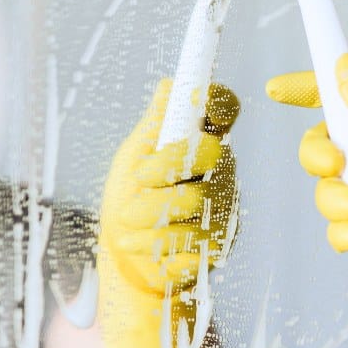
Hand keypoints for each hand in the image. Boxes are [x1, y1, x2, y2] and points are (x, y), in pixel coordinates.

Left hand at [97, 79, 238, 347]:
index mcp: (200, 141)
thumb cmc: (127, 202)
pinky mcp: (218, 248)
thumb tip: (170, 84)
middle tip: (136, 183)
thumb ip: (155, 126)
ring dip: (148, 214)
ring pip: (193, 200)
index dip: (215, 101)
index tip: (198, 106)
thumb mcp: (132, 158)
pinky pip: (189, 240)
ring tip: (126, 224)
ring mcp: (224, 210)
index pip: (222, 108)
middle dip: (162, 168)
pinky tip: (142, 246)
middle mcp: (220, 172)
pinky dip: (153, 244)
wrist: (123, 262)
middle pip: (206, 152)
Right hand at [266, 53, 347, 347]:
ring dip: (335, 201)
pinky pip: (340, 228)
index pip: (341, 97)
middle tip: (337, 165)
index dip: (307, 90)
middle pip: (323, 146)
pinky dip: (345, 232)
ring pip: (327, 191)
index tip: (279, 90)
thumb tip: (347, 64)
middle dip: (320, 158)